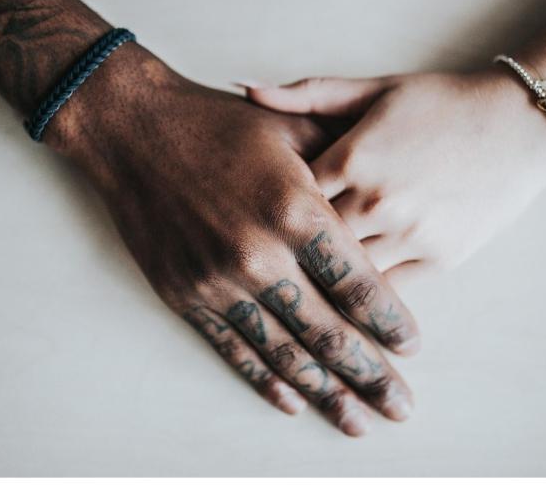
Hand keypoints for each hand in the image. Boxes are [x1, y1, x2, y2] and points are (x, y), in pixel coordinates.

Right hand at [46, 44, 420, 435]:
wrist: (133, 130)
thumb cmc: (218, 123)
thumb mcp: (291, 128)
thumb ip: (343, 165)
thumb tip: (389, 194)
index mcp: (294, 209)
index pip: (357, 282)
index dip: (390, 320)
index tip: (412, 347)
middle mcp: (258, 254)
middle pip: (327, 331)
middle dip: (369, 375)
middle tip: (400, 408)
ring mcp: (218, 281)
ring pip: (283, 352)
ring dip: (324, 393)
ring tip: (357, 422)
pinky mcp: (185, 295)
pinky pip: (233, 348)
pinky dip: (264, 380)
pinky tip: (292, 403)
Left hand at [246, 70, 545, 288]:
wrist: (520, 124)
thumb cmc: (443, 103)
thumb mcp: (376, 90)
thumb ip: (309, 94)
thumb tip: (244, 88)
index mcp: (354, 156)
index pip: (287, 197)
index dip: (265, 209)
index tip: (248, 219)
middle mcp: (377, 200)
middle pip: (308, 243)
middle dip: (284, 253)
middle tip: (258, 264)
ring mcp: (409, 233)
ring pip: (343, 276)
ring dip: (319, 283)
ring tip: (292, 292)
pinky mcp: (439, 258)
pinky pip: (386, 291)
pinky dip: (363, 299)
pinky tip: (344, 302)